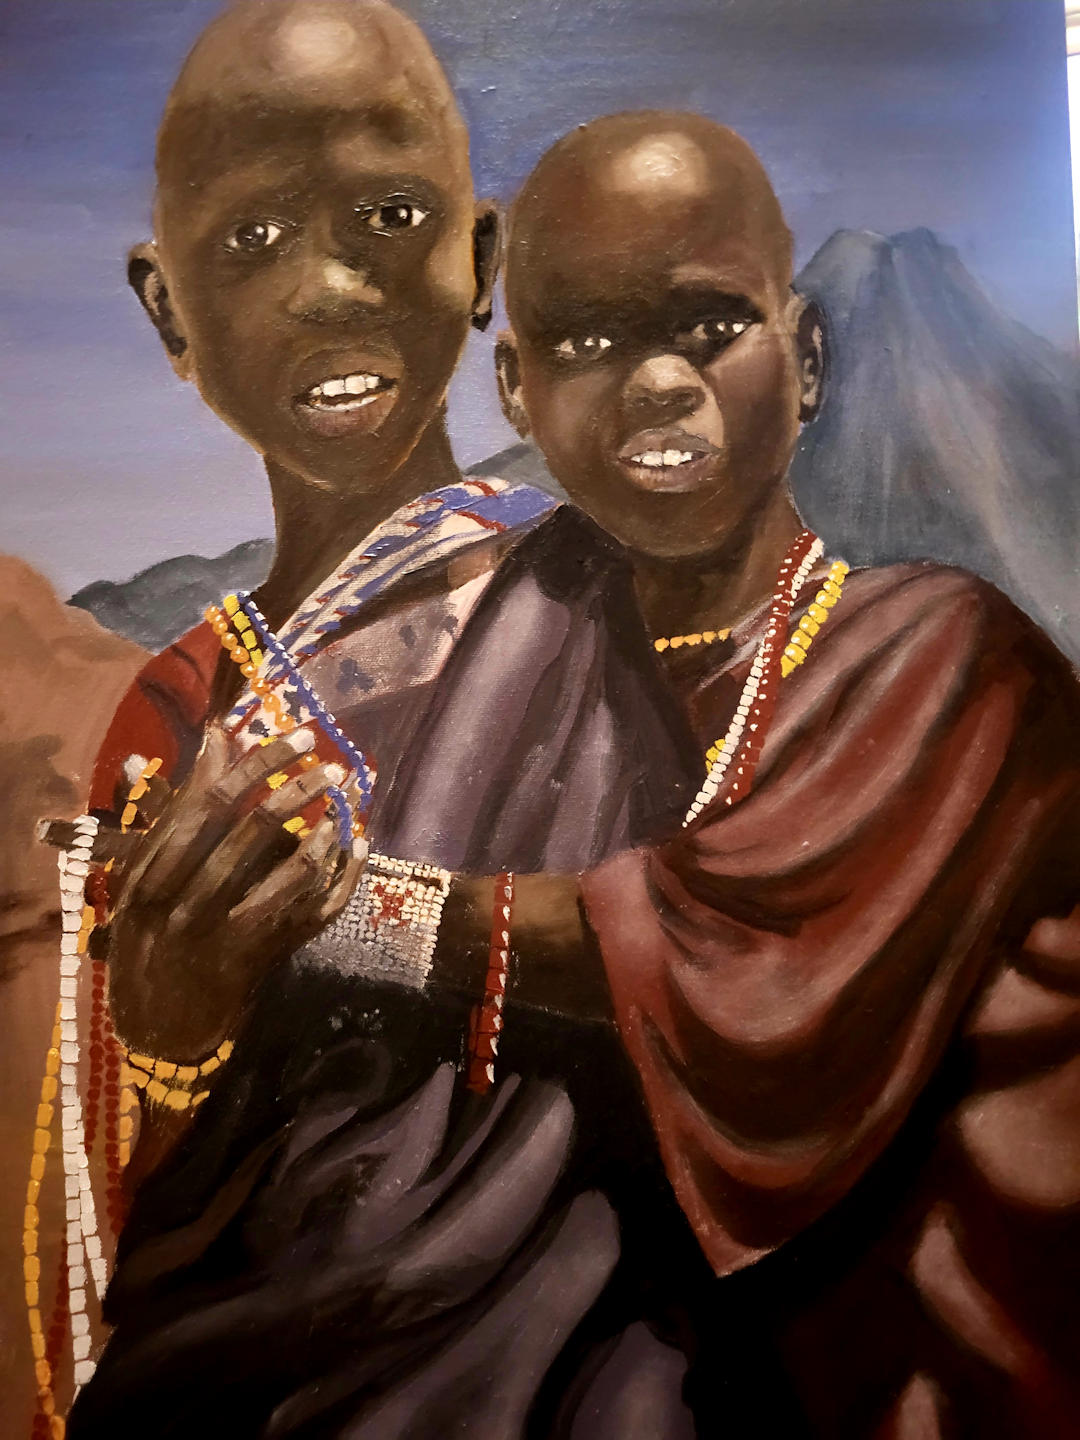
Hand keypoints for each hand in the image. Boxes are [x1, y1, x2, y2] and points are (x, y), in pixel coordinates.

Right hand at [104, 726, 366, 1059]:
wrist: (154, 1022)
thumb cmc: (148, 929)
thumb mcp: (143, 871)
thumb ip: (179, 805)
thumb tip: (218, 734)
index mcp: (154, 871)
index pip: (210, 804)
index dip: (257, 765)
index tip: (297, 738)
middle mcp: (189, 900)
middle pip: (254, 831)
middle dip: (299, 791)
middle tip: (332, 767)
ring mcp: (228, 932)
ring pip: (291, 874)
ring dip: (325, 833)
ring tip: (344, 804)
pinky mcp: (261, 957)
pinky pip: (313, 913)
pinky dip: (341, 878)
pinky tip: (358, 848)